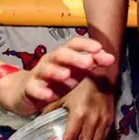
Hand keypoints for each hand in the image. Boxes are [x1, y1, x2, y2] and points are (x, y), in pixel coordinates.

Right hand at [0, 37, 117, 115]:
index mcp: (64, 54)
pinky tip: (49, 95)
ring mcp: (38, 73)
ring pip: (46, 68)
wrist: (26, 91)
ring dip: (56, 71)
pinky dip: (41, 91)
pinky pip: (33, 87)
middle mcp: (51, 60)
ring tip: (67, 75)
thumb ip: (93, 63)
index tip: (99, 48)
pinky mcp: (29, 87)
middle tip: (88, 63)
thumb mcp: (76, 71)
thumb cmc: (57, 79)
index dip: (86, 44)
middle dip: (75, 57)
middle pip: (61, 54)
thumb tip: (111, 58)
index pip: (74, 44)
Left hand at [44, 77, 114, 139]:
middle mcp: (92, 120)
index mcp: (78, 115)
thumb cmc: (79, 85)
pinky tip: (88, 139)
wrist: (101, 77)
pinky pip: (103, 137)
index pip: (70, 139)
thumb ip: (50, 110)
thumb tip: (39, 121)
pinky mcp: (110, 119)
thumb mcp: (62, 96)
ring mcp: (103, 121)